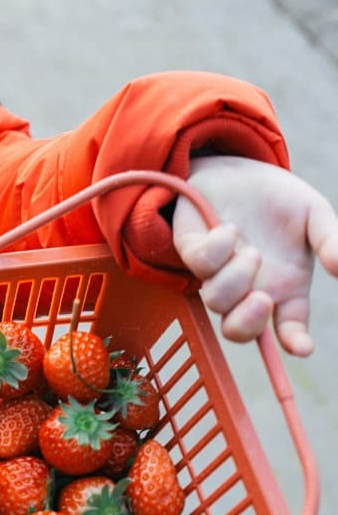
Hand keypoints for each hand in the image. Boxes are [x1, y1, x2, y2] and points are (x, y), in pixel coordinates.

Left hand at [173, 156, 337, 355]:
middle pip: (238, 331)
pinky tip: (230, 230)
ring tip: (251, 250)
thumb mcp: (314, 215)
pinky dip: (216, 250)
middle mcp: (248, 288)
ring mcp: (217, 272)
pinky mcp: (191, 250)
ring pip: (216, 301)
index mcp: (284, 289)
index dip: (294, 342)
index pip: (287, 331)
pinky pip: (197, 264)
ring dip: (235, 279)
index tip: (301, 346)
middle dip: (248, 322)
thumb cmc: (280, 199)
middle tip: (262, 296)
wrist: (239, 168)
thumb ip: (331, 240)